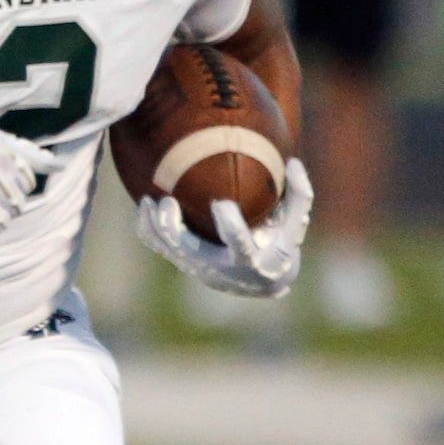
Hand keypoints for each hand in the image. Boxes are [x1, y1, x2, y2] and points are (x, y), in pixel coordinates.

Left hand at [136, 157, 312, 296]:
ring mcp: (197, 266)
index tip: (221, 203)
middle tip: (167, 201)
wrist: (257, 282)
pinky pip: (156, 246)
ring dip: (154, 224)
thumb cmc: (279, 247)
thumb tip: (294, 162)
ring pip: (167, 248)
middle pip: (188, 250)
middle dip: (172, 228)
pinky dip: (146, 227)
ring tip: (151, 199)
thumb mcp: (294, 228)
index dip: (230, 226)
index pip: (239, 245)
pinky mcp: (183, 261)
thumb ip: (299, 196)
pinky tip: (144, 205)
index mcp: (251, 260)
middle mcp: (219, 267)